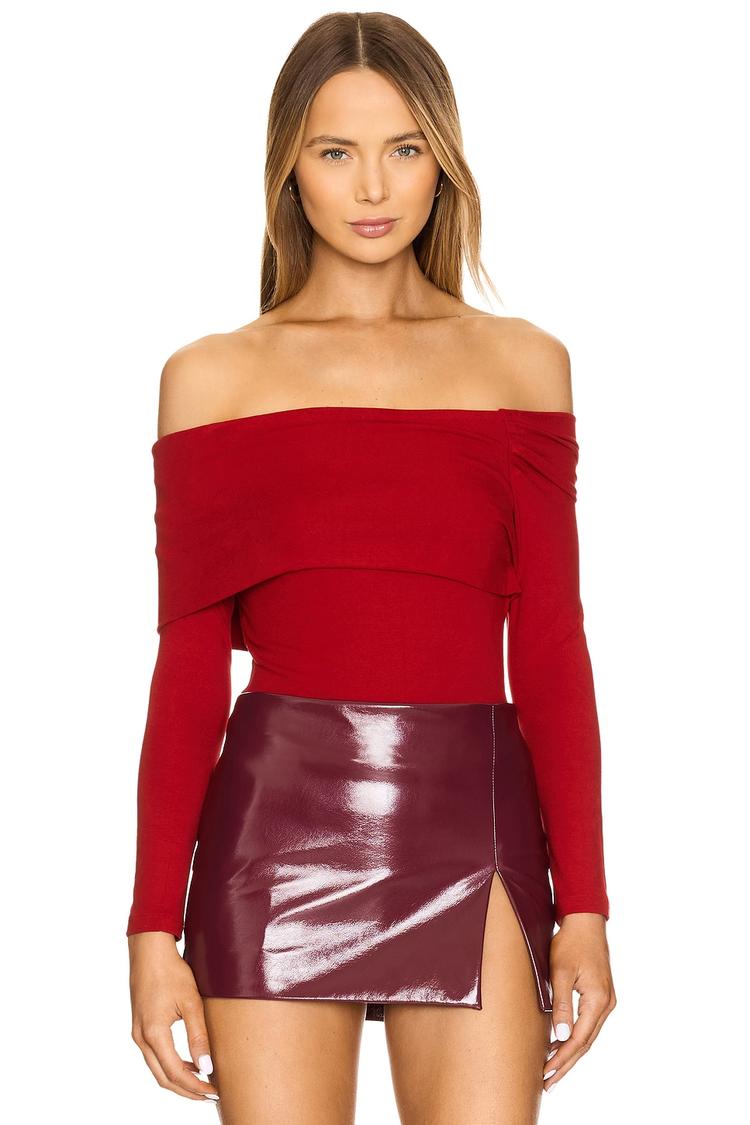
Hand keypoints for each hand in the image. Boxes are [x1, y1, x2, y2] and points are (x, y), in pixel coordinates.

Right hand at [128, 932, 219, 1101]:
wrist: (149, 951)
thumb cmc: (171, 972)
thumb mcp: (190, 1002)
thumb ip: (198, 1036)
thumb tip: (206, 1067)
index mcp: (153, 1034)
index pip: (175, 1073)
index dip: (195, 1087)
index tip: (214, 1092)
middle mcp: (141, 1038)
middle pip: (164, 1078)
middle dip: (187, 1091)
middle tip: (209, 1095)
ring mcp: (138, 1033)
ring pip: (157, 1069)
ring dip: (179, 1079)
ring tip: (202, 1082)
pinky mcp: (140, 1027)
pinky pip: (154, 1056)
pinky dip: (171, 1066)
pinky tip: (189, 1063)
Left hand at [543, 913, 615, 1092]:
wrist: (585, 922)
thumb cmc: (571, 942)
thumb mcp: (561, 971)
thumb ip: (562, 1004)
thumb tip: (562, 1037)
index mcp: (598, 1000)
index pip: (579, 1040)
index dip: (562, 1059)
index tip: (546, 1073)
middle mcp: (606, 1004)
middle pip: (585, 1043)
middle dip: (566, 1064)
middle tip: (547, 1083)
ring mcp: (605, 1001)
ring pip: (588, 1036)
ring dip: (570, 1054)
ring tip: (551, 1071)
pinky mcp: (600, 997)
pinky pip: (588, 1025)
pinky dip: (575, 1038)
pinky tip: (560, 1045)